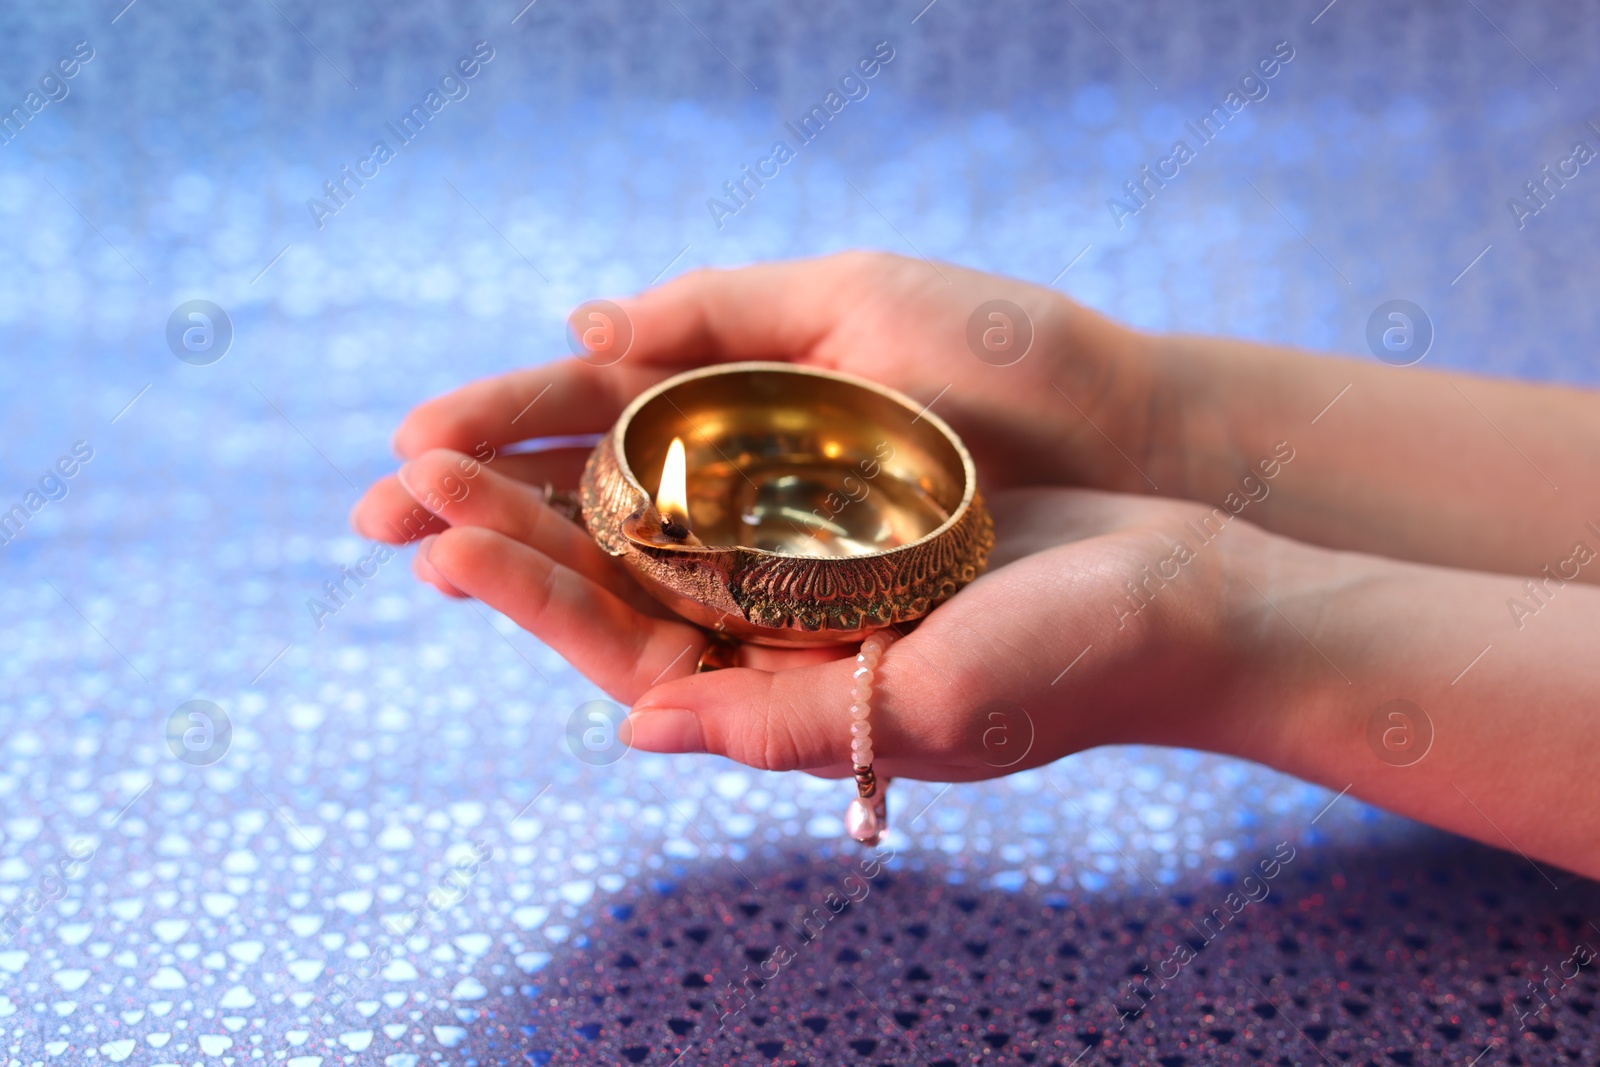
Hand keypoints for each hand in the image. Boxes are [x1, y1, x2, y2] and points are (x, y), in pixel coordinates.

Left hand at [357, 430, 1255, 779]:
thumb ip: (782, 720)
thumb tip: (633, 731)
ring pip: (667, 535)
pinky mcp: (850, 522)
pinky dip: (671, 450)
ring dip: (576, 487)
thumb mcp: (934, 702)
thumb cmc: (1075, 661)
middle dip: (524, 534)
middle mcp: (787, 649)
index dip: (536, 603)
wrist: (1185, 596)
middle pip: (627, 591)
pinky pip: (736, 485)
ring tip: (483, 435)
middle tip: (423, 470)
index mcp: (788, 704)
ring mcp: (816, 584)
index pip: (631, 657)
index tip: (448, 544)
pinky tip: (611, 405)